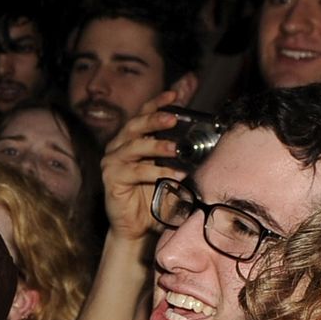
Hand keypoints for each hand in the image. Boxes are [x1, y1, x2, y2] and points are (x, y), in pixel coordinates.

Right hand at [99, 91, 180, 242]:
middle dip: (155, 117)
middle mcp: (119, 147)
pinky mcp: (112, 179)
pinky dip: (156, 172)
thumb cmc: (155, 195)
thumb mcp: (171, 167)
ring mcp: (113, 162)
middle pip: (135, 125)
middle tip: (174, 116)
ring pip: (134, 146)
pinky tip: (175, 175)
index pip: (144, 114)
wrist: (137, 227)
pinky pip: (136, 172)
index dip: (159, 101)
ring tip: (177, 148)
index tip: (176, 92)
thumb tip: (209, 131)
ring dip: (157, 145)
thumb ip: (182, 151)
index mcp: (132, 139)